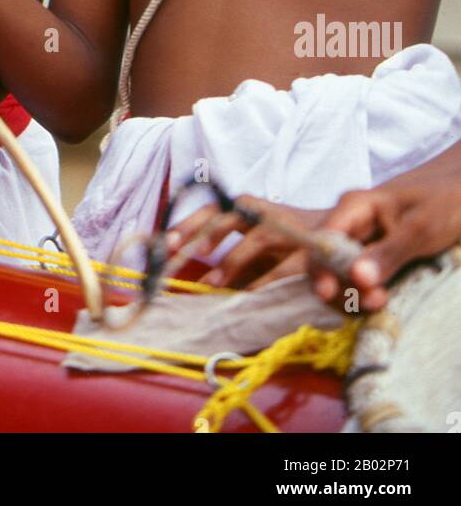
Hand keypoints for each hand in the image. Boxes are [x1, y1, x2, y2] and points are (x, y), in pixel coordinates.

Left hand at [166, 196, 326, 288]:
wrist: (337, 234)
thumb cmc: (285, 239)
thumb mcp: (252, 239)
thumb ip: (226, 249)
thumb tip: (190, 267)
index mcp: (247, 209)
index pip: (212, 209)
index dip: (189, 223)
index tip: (167, 241)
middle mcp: (264, 213)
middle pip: (228, 216)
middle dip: (203, 234)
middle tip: (180, 254)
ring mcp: (287, 229)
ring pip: (255, 238)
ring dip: (231, 261)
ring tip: (212, 283)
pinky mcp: (308, 250)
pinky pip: (284, 267)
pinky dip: (265, 282)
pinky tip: (250, 296)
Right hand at [310, 177, 460, 311]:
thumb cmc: (444, 200)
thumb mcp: (419, 227)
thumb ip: (388, 252)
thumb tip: (357, 278)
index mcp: (354, 207)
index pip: (321, 238)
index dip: (319, 266)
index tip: (329, 292)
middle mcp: (352, 226)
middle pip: (326, 262)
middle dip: (340, 286)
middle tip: (373, 300)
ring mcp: (364, 244)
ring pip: (342, 277)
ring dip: (354, 296)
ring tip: (381, 302)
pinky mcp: (378, 260)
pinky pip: (362, 283)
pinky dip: (367, 297)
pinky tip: (383, 301)